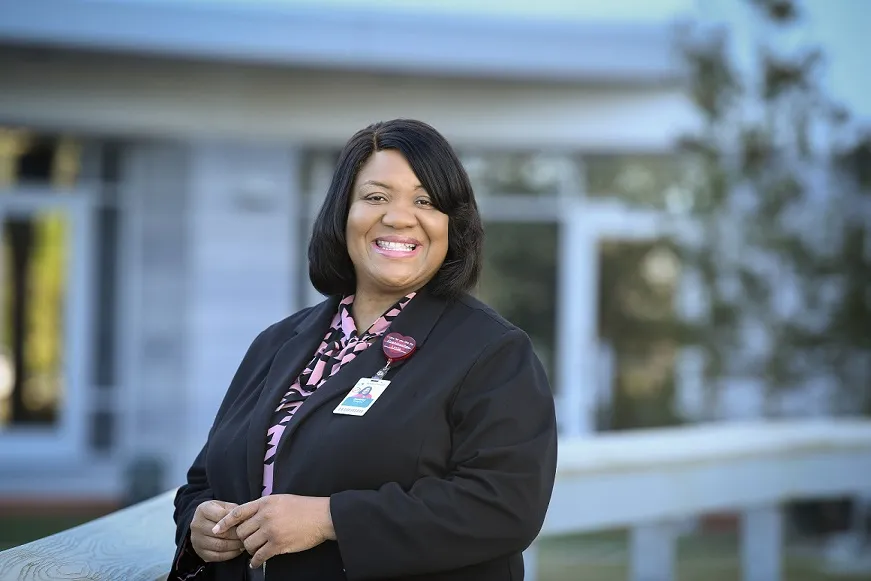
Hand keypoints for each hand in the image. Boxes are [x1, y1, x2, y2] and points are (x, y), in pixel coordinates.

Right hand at [190, 500, 245, 561]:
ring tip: (245, 542)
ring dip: (235, 546)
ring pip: (220, 546)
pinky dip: (230, 554)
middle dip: (237, 535)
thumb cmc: (218, 512)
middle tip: (248, 535)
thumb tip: (245, 519)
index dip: (236, 521)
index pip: (222, 516)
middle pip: (221, 533)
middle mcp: (197, 525)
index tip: (247, 523)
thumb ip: (234, 510)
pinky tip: (238, 550)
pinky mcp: (200, 552)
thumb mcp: (224, 505)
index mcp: (203, 510)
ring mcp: (197, 540)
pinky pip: (217, 556)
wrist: (203, 523)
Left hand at [212, 494, 334, 567]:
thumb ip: (263, 507)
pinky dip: (255, 561)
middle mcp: (265, 516)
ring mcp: (271, 531)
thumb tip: (248, 517)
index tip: (216, 530)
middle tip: (249, 541)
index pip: (237, 512)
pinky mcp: (278, 545)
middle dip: (243, 538)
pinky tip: (256, 563)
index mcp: (265, 502)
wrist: (322, 516)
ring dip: (250, 549)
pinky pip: (259, 556)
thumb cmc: (303, 507)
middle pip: (241, 532)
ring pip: (248, 545)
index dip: (224, 522)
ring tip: (256, 550)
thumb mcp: (281, 499)